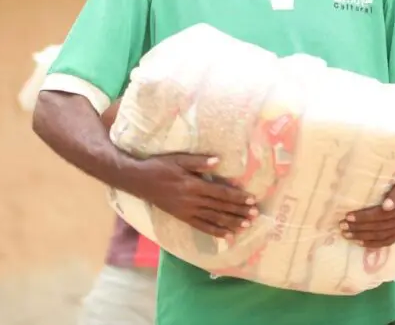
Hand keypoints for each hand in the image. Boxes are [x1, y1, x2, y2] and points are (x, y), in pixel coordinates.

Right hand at [126, 154, 258, 237]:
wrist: (139, 181)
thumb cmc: (159, 166)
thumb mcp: (178, 159)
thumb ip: (199, 162)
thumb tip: (218, 161)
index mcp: (193, 185)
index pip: (220, 193)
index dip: (237, 197)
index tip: (251, 199)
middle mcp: (192, 200)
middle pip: (220, 207)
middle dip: (239, 211)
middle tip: (255, 214)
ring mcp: (187, 211)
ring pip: (213, 219)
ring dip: (231, 222)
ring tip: (246, 225)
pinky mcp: (182, 217)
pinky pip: (201, 226)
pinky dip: (215, 231)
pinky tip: (227, 235)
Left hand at [340, 172, 394, 247]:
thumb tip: (386, 206)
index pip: (381, 215)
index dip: (364, 217)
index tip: (348, 215)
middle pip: (379, 227)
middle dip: (359, 227)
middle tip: (342, 226)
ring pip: (382, 236)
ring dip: (363, 236)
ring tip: (346, 234)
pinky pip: (389, 241)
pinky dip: (374, 244)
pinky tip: (361, 243)